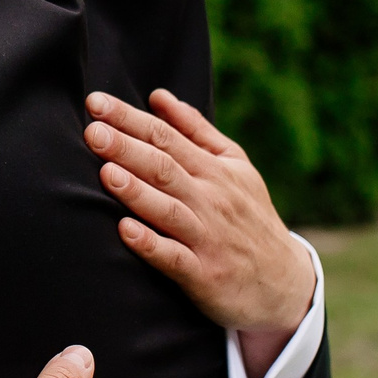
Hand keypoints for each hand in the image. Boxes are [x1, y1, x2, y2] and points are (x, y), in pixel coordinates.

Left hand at [83, 89, 314, 372]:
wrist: (285, 282)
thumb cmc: (249, 217)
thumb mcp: (235, 167)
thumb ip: (196, 131)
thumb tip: (159, 96)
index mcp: (214, 170)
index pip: (166, 137)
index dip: (130, 119)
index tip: (96, 102)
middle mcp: (211, 199)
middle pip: (164, 168)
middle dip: (127, 148)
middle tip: (92, 131)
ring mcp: (208, 237)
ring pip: (168, 210)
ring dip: (137, 191)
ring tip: (106, 173)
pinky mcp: (205, 274)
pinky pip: (175, 258)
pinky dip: (151, 244)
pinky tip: (125, 231)